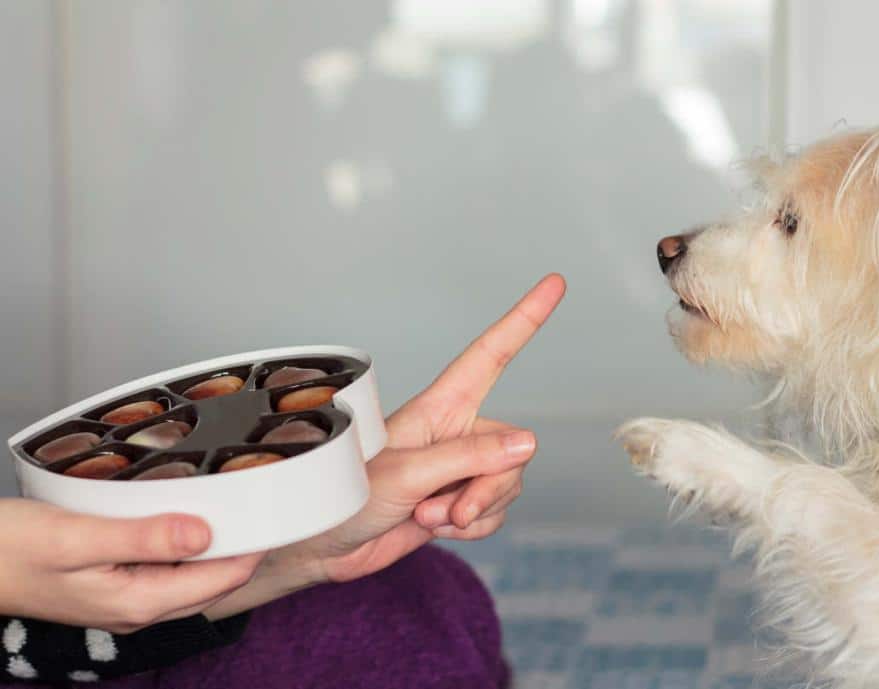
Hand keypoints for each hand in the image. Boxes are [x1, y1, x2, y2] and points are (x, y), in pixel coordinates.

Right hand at [0, 499, 262, 632]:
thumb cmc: (11, 548)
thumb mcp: (78, 537)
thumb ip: (143, 538)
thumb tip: (205, 536)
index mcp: (138, 601)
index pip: (220, 580)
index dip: (253, 547)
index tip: (275, 511)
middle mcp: (139, 607)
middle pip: (212, 581)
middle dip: (242, 547)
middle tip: (264, 501)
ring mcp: (126, 599)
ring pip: (191, 575)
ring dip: (216, 545)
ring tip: (237, 504)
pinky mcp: (114, 584)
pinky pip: (166, 568)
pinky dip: (185, 544)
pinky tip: (187, 515)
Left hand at [202, 274, 564, 618]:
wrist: (323, 548)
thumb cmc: (344, 498)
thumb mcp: (406, 475)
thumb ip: (468, 459)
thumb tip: (527, 443)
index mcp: (438, 408)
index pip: (490, 356)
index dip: (523, 320)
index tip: (554, 285)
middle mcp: (454, 432)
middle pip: (512, 448)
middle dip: (489, 487)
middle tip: (452, 510)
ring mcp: (458, 469)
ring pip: (507, 484)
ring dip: (474, 511)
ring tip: (428, 517)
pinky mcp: (457, 501)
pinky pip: (494, 513)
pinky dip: (472, 528)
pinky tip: (434, 527)